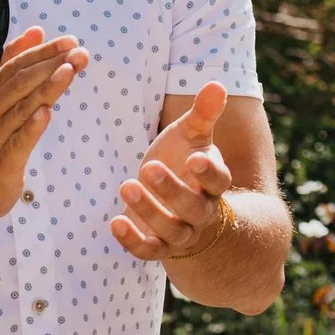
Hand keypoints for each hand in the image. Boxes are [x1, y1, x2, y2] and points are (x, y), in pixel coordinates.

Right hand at [0, 27, 88, 225]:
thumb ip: (14, 63)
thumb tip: (36, 30)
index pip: (17, 66)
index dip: (44, 52)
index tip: (71, 42)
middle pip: (20, 83)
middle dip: (51, 65)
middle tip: (80, 54)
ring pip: (21, 109)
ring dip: (47, 88)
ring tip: (70, 71)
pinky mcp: (1, 163)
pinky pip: (18, 143)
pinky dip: (31, 127)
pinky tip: (47, 113)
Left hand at [111, 82, 234, 261]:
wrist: (174, 200)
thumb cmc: (184, 161)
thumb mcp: (191, 135)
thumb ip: (203, 113)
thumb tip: (216, 84)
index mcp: (214, 183)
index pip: (219, 181)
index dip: (209, 172)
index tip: (194, 159)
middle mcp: (202, 211)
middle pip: (194, 208)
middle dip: (172, 190)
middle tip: (148, 167)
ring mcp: (181, 232)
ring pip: (171, 230)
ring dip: (149, 210)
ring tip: (125, 185)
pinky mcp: (158, 245)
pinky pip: (149, 250)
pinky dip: (133, 241)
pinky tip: (115, 223)